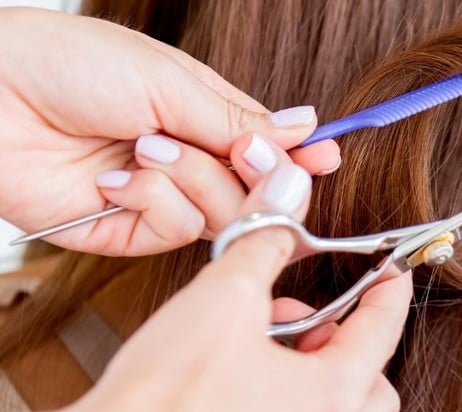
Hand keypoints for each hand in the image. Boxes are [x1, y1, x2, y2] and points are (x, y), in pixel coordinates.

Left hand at [0, 7, 339, 254]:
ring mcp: (161, 197)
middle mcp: (189, 160)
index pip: (268, 145)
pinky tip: (116, 179)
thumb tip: (305, 127)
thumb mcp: (170, 81)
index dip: (299, 156)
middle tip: (241, 153)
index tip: (326, 157)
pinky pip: (178, 231)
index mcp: (202, 115)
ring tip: (144, 147)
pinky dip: (152, 200)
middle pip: (258, 189)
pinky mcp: (131, 231)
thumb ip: (240, 118)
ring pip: (225, 214)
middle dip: (252, 173)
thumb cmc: (70, 65)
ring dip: (192, 179)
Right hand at [0, 137, 410, 411]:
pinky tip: (238, 396)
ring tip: (262, 352)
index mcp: (333, 399)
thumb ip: (262, 247)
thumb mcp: (222, 298)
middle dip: (349, 347)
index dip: (388, 292)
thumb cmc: (163, 403)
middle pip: (372, 389)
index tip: (389, 275)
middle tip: (305, 322)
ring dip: (316, 382)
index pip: (384, 332)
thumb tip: (281, 215)